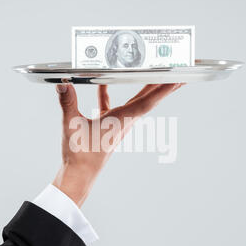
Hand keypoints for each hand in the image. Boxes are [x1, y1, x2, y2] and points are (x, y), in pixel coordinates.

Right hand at [53, 83, 183, 205]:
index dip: (163, 89)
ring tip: (155, 73)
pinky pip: (112, 104)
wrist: (80, 173)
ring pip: (135, 100)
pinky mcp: (107, 124)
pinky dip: (109, 92)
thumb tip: (63, 84)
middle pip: (149, 98)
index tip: (179, 79)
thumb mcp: (72, 126)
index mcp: (120, 120)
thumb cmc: (80, 155)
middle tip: (181, 72)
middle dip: (165, 85)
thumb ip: (68, 102)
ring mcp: (117, 122)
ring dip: (145, 87)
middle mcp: (124, 120)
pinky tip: (103, 82)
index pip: (147, 101)